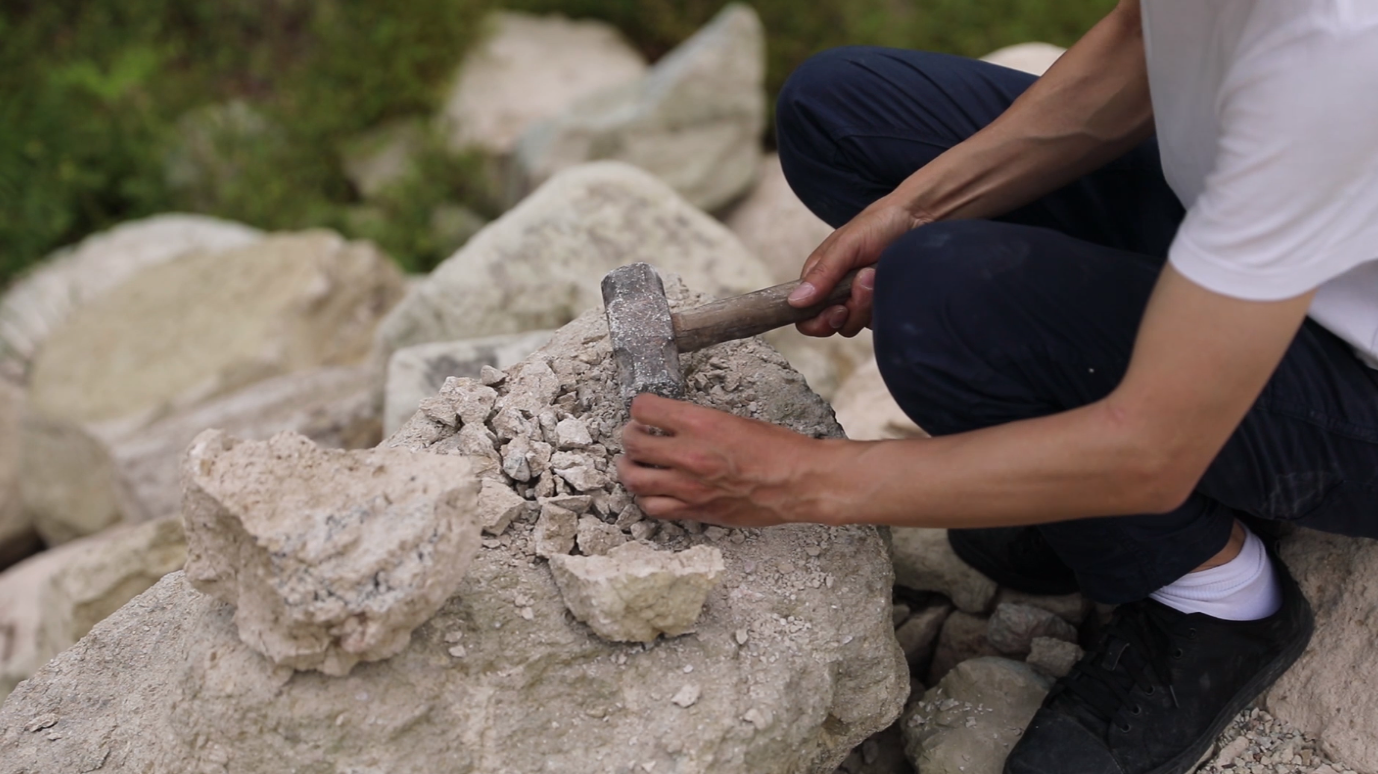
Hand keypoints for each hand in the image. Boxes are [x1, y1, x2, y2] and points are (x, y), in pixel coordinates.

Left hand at [615, 394, 843, 527]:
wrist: (800, 482)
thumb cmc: (778, 449)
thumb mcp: (734, 420)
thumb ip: (698, 422)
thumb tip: (670, 423)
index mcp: (700, 423)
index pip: (644, 409)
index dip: (639, 407)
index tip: (643, 410)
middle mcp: (689, 455)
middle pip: (632, 444)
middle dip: (629, 436)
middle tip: (635, 434)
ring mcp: (689, 487)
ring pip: (634, 479)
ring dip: (629, 468)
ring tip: (636, 463)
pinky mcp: (696, 511)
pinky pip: (654, 508)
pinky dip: (646, 497)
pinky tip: (654, 489)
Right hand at [789, 197, 924, 337]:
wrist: (919, 219)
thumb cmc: (878, 224)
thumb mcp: (846, 245)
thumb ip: (822, 274)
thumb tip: (794, 301)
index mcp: (820, 277)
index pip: (804, 315)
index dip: (816, 321)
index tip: (835, 310)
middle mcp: (836, 292)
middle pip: (830, 326)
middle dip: (848, 311)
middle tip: (862, 287)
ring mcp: (859, 300)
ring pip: (854, 325)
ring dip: (867, 303)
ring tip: (876, 273)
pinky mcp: (880, 304)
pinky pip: (876, 320)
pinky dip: (883, 303)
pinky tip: (888, 280)